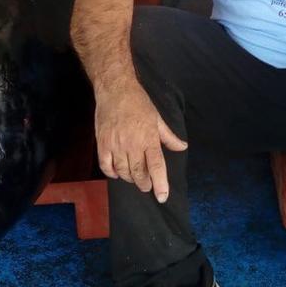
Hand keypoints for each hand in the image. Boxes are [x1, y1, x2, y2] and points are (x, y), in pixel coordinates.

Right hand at [95, 83, 187, 202]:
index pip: (156, 166)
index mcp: (149, 138)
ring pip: (123, 172)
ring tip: (134, 177)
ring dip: (130, 178)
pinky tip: (117, 172)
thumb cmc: (138, 102)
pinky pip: (106, 166)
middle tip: (147, 186)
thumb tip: (182, 147)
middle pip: (139, 173)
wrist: (115, 89)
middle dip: (145, 184)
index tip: (162, 197)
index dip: (160, 184)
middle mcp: (132, 144)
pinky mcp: (102, 143)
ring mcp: (116, 145)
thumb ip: (169, 136)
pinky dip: (112, 173)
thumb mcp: (157, 118)